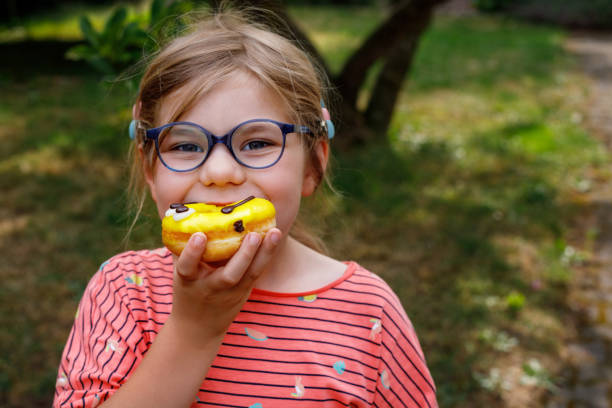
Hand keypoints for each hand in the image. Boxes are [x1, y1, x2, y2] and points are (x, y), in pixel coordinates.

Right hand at [168, 229, 281, 343]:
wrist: (197, 328)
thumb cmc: (187, 290)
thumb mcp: (179, 273)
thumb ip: (182, 248)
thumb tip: (183, 214)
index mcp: (188, 281)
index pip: (187, 267)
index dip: (192, 252)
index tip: (199, 235)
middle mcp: (211, 288)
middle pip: (229, 275)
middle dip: (242, 256)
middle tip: (252, 235)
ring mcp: (231, 292)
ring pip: (250, 274)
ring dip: (263, 253)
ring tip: (274, 232)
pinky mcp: (244, 291)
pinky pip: (257, 272)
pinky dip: (266, 254)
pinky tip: (274, 236)